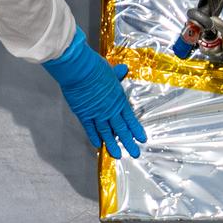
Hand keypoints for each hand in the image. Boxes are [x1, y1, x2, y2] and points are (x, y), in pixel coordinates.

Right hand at [42, 28, 147, 158]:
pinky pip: (90, 129)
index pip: (130, 118)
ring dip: (112, 145)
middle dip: (128, 142)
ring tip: (118, 156)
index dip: (136, 129)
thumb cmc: (96, 67)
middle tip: (135, 153)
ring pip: (107, 133)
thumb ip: (117, 74)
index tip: (142, 139)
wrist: (80, 70)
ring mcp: (97, 113)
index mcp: (119, 99)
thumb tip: (123, 69)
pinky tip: (98, 145)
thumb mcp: (110, 70)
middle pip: (121, 129)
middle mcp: (110, 109)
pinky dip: (94, 137)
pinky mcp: (84, 114)